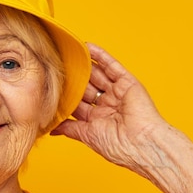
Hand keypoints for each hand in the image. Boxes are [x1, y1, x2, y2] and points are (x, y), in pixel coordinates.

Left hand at [51, 43, 167, 171]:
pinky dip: (101, 56)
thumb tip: (53, 128)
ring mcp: (118, 93)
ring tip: (68, 53)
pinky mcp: (128, 83)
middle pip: (87, 87)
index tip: (52, 86)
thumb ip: (70, 128)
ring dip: (84, 65)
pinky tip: (87, 47)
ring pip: (98, 75)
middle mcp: (108, 105)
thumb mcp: (87, 135)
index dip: (67, 95)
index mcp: (99, 119)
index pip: (79, 103)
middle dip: (74, 79)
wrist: (140, 144)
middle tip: (57, 66)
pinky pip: (112, 66)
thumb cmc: (117, 145)